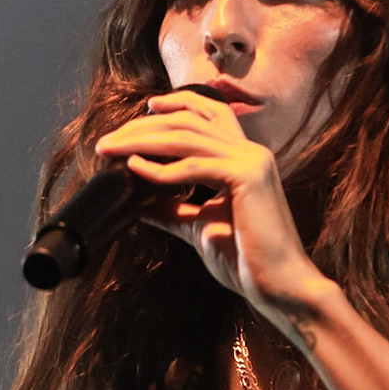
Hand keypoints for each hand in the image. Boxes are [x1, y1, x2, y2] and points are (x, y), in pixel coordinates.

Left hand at [94, 89, 330, 318]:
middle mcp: (251, 151)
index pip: (211, 113)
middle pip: (189, 121)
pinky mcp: (248, 178)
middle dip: (143, 127)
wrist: (280, 286)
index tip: (146, 108)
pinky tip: (135, 169)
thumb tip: (138, 203)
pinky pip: (195, 166)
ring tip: (110, 151)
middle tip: (107, 142)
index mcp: (245, 158)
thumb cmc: (247, 260)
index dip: (177, 104)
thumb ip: (172, 209)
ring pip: (187, 137)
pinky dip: (161, 168)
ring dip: (142, 142)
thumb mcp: (199, 227)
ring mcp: (252, 161)